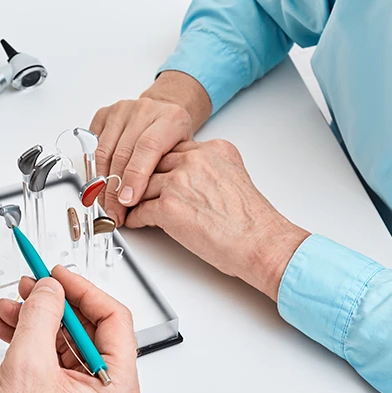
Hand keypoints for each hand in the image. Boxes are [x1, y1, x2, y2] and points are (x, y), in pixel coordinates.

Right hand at [0, 267, 139, 392]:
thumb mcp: (27, 366)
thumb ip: (41, 316)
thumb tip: (49, 289)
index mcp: (117, 388)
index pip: (113, 319)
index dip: (83, 290)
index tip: (58, 274)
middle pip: (88, 329)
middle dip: (54, 305)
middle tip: (31, 286)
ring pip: (66, 343)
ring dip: (36, 321)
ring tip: (9, 307)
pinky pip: (52, 362)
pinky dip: (29, 342)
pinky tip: (6, 327)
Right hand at [90, 70, 211, 225]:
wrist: (165, 114)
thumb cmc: (174, 138)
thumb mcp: (182, 155)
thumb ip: (167, 174)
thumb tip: (145, 206)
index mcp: (170, 119)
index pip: (148, 147)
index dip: (135, 177)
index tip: (127, 201)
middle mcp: (145, 110)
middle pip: (122, 153)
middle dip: (115, 190)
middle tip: (115, 212)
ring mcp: (123, 110)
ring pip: (104, 151)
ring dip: (101, 183)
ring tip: (106, 204)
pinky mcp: (105, 113)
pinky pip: (93, 146)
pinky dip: (94, 169)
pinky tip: (99, 185)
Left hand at [126, 139, 309, 300]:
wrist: (261, 243)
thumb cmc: (253, 221)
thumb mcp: (235, 178)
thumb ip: (211, 170)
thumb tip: (192, 179)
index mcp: (215, 150)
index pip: (175, 149)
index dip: (162, 165)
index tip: (154, 173)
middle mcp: (196, 160)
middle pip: (155, 162)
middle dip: (143, 178)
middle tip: (134, 189)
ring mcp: (180, 182)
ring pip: (143, 184)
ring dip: (135, 198)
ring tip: (130, 207)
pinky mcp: (169, 207)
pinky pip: (140, 209)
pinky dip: (135, 218)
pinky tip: (136, 221)